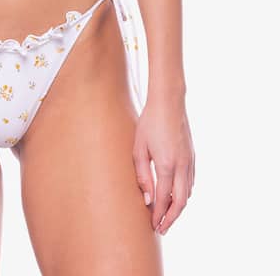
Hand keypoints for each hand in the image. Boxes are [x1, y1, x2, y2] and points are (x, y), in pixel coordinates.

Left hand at [132, 91, 194, 234]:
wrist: (169, 102)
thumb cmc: (149, 122)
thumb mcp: (139, 148)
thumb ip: (142, 174)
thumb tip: (147, 199)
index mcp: (167, 165)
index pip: (163, 199)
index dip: (158, 215)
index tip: (152, 226)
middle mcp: (182, 166)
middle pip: (181, 202)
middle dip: (171, 218)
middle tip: (162, 229)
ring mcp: (190, 161)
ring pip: (188, 193)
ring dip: (178, 207)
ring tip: (167, 215)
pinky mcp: (192, 155)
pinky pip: (191, 181)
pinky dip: (184, 194)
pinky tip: (176, 195)